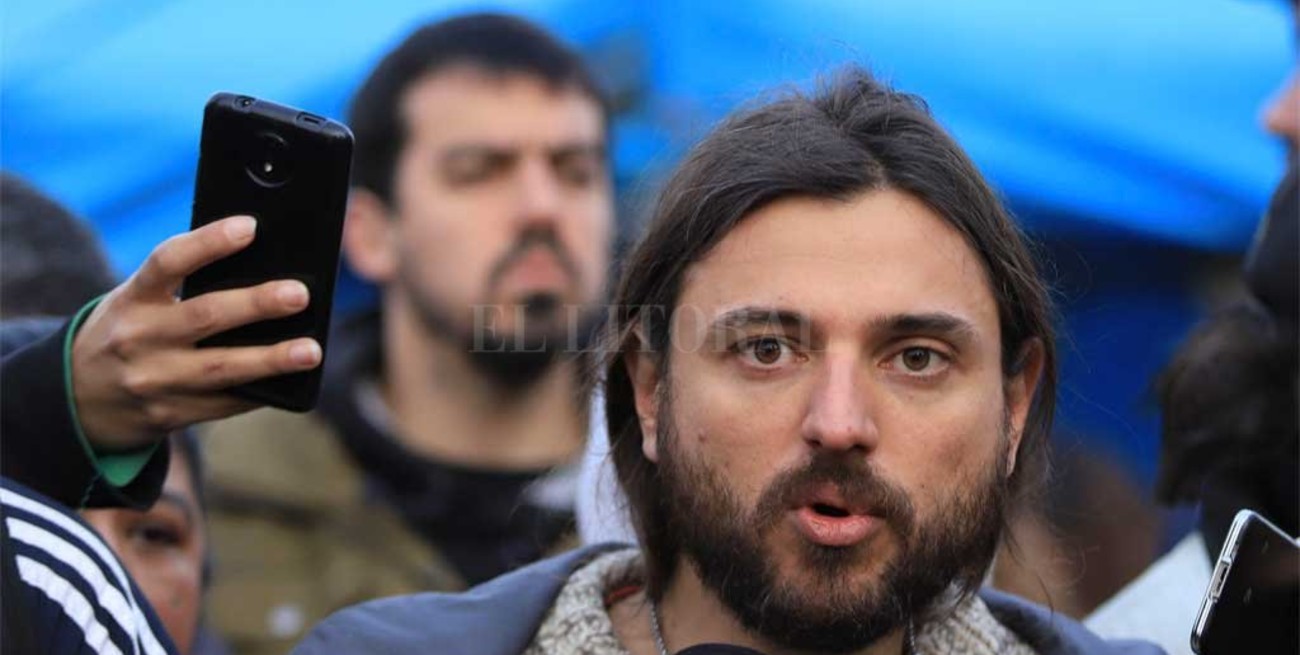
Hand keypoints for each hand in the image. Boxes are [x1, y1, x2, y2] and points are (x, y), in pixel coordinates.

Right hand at [71, 215, 321, 449]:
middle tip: (300, 294)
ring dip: (271, 360)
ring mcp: (154, 380)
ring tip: (311, 350)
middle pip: (204, 317)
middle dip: (256, 305)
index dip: (209, 242)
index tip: (249, 226)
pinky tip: (292, 380)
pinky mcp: (170, 413)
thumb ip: (184, 286)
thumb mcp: (139, 300)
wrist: (81, 396)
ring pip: (221, 369)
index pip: (168, 262)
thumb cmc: (130, 330)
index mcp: (132, 298)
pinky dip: (262, 390)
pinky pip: (225, 403)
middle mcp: (139, 338)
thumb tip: (263, 269)